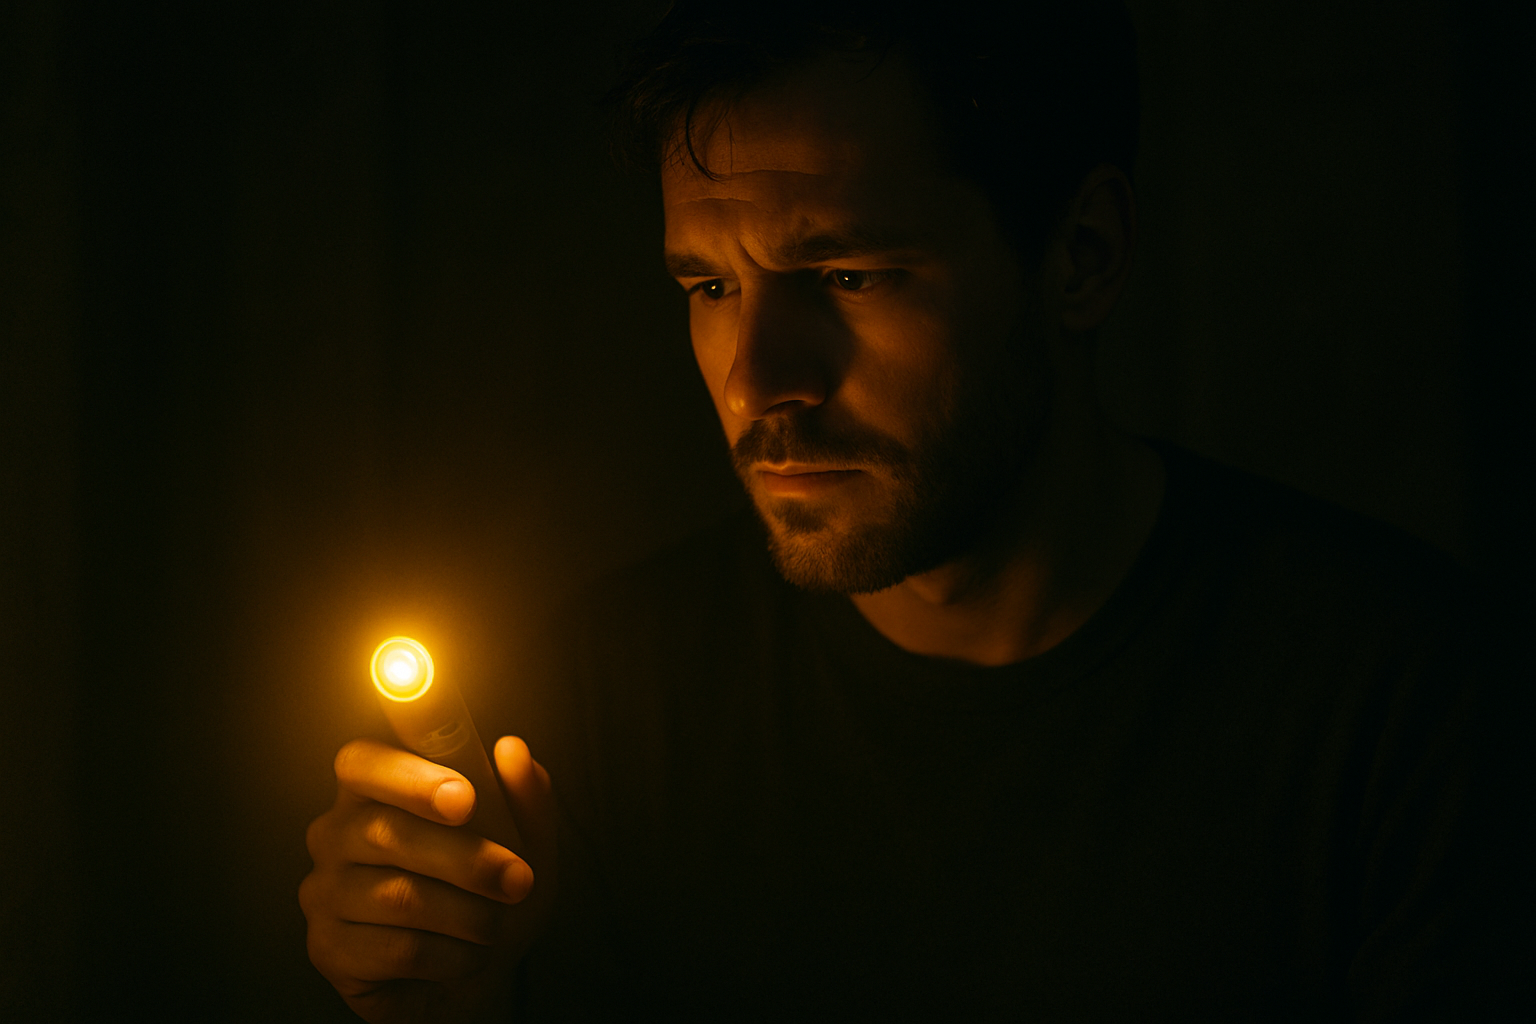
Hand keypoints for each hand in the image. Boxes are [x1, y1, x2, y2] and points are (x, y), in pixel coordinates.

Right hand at [300, 735, 557, 1022]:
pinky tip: (469, 955)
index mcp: (374, 788)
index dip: (409, 776)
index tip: (466, 797)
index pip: (362, 760)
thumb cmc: (490, 891)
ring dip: (466, 913)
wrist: (477, 977)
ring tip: (498, 924)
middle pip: (385, 832)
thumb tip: (513, 750)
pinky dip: (450, 955)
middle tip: (518, 879)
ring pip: (396, 895)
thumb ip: (524, 795)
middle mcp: (335, 833)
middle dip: (466, 858)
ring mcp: (324, 891)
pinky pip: (395, 949)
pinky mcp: (328, 949)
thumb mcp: (526, 842)